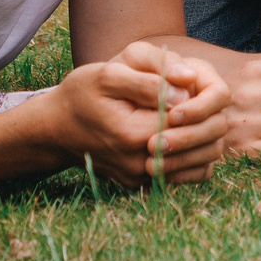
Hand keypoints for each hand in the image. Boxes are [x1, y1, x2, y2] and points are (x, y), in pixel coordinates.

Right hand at [0, 41, 230, 187]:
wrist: (55, 129)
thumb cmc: (80, 95)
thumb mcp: (108, 75)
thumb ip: (148, 82)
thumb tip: (186, 89)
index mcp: (135, 135)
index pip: (190, 120)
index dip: (196, 99)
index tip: (185, 82)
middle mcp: (141, 165)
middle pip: (200, 145)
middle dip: (205, 118)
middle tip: (194, 96)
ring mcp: (141, 179)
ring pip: (199, 164)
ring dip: (203, 137)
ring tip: (189, 113)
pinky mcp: (141, 185)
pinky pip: (183, 175)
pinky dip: (192, 155)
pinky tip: (183, 132)